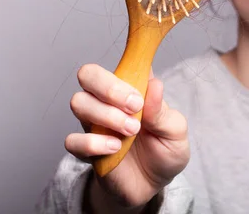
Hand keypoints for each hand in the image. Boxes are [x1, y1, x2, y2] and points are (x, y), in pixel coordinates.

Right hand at [64, 64, 189, 207]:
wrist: (154, 184)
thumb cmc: (165, 150)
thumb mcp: (176, 131)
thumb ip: (162, 110)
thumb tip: (154, 84)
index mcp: (132, 88)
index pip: (122, 62)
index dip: (128, 65)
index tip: (141, 90)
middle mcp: (109, 100)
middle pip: (88, 74)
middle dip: (109, 87)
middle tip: (135, 107)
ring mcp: (94, 123)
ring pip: (78, 102)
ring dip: (106, 115)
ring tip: (131, 131)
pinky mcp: (86, 149)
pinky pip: (72, 139)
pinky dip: (93, 143)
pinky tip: (114, 148)